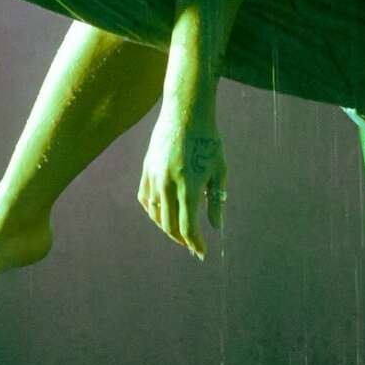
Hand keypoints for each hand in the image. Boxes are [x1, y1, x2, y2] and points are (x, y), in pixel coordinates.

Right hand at [138, 96, 226, 258]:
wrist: (186, 112)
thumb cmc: (209, 141)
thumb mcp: (219, 170)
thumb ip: (216, 201)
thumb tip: (216, 227)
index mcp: (189, 185)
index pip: (188, 226)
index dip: (195, 243)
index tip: (201, 253)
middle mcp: (168, 183)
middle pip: (170, 225)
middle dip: (182, 240)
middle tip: (192, 246)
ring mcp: (154, 176)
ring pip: (155, 214)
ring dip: (167, 228)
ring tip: (179, 233)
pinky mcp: (146, 169)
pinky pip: (145, 199)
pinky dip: (154, 211)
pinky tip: (163, 215)